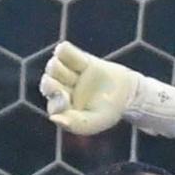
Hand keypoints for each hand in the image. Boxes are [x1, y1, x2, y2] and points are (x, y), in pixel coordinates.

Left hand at [38, 42, 174, 140]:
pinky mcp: (79, 60)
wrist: (127, 93)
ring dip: (61, 68)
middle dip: (52, 82)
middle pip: (47, 83)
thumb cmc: (109, 112)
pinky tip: (74, 57)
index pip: (53, 104)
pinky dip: (65, 51)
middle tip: (70, 82)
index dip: (57, 100)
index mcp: (62, 109)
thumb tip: (53, 118)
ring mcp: (68, 74)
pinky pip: (64, 51)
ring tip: (77, 73)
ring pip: (53, 66)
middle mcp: (61, 90)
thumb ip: (75, 123)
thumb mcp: (94, 122)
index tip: (67, 97)